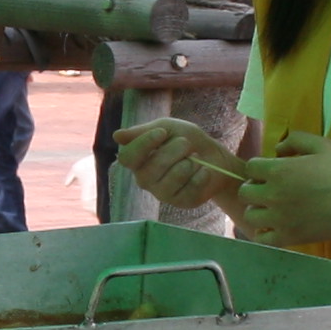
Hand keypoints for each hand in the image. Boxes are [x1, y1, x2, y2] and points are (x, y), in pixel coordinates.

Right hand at [116, 116, 240, 209]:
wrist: (214, 156)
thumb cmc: (186, 140)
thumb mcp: (166, 127)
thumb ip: (143, 131)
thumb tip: (116, 136)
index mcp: (138, 160)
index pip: (128, 158)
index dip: (143, 144)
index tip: (162, 132)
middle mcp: (145, 179)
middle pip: (149, 170)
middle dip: (171, 153)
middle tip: (186, 143)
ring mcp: (163, 193)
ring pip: (169, 181)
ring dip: (187, 164)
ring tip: (195, 158)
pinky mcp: (181, 202)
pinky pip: (188, 191)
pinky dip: (200, 176)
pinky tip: (204, 170)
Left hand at [229, 130, 330, 246]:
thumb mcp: (322, 144)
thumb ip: (295, 140)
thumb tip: (277, 150)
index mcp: (278, 171)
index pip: (250, 167)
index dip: (260, 167)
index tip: (271, 170)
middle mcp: (272, 195)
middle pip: (245, 192)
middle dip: (254, 187)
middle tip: (270, 188)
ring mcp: (278, 219)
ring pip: (250, 215)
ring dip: (258, 209)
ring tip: (272, 208)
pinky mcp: (288, 237)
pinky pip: (262, 238)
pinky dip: (264, 232)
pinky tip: (275, 226)